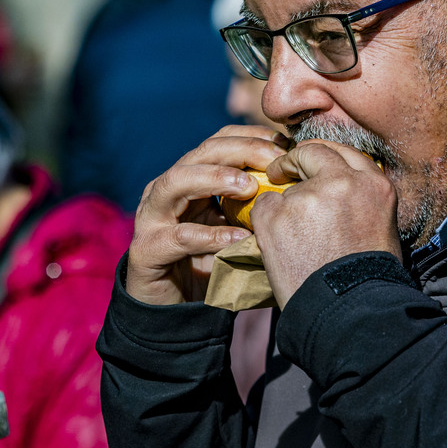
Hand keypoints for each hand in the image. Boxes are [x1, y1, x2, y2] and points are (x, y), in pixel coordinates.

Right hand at [126, 125, 288, 305]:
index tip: (282, 144)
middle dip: (239, 151)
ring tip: (249, 187)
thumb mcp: (235, 226)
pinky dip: (211, 235)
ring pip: (177, 182)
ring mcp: (151, 217)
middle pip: (200, 153)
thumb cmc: (212, 262)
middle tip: (273, 161)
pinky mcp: (147, 249)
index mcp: (189, 178)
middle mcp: (166, 189)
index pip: (217, 142)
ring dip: (215, 178)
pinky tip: (239, 239)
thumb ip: (254, 204)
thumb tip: (299, 183)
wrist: (174, 311)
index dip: (250, 137)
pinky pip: (180, 236)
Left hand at [251, 140, 400, 307]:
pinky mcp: (278, 214)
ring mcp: (308, 196)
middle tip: (282, 171)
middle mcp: (344, 182)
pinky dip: (264, 222)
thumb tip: (341, 192)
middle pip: (314, 152)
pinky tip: (276, 245)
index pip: (345, 153)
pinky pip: (263, 206)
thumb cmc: (368, 279)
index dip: (325, 156)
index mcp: (375, 184)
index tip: (312, 163)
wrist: (348, 310)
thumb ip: (362, 200)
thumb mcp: (381, 226)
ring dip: (283, 206)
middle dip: (296, 159)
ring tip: (290, 238)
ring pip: (285, 187)